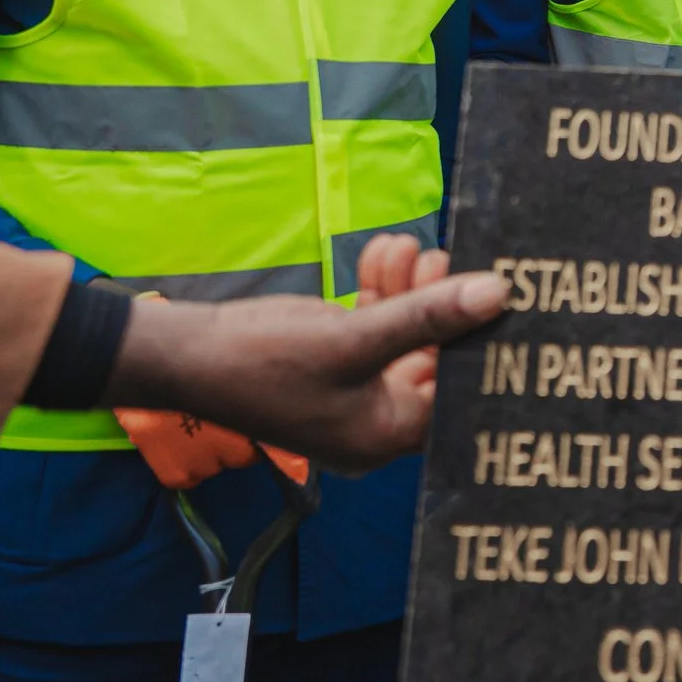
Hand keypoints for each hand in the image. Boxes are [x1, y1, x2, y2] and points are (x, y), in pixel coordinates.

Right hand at [105, 237, 505, 474]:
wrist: (182, 354)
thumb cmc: (264, 359)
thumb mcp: (354, 336)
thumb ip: (427, 315)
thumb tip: (499, 293)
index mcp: (386, 436)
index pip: (457, 394)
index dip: (478, 345)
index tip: (496, 298)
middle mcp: (374, 423)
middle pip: (432, 361)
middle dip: (439, 306)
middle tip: (445, 259)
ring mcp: (351, 394)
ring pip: (401, 337)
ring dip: (408, 291)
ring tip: (409, 245)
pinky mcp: (331, 365)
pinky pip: (369, 329)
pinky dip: (378, 294)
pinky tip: (382, 251)